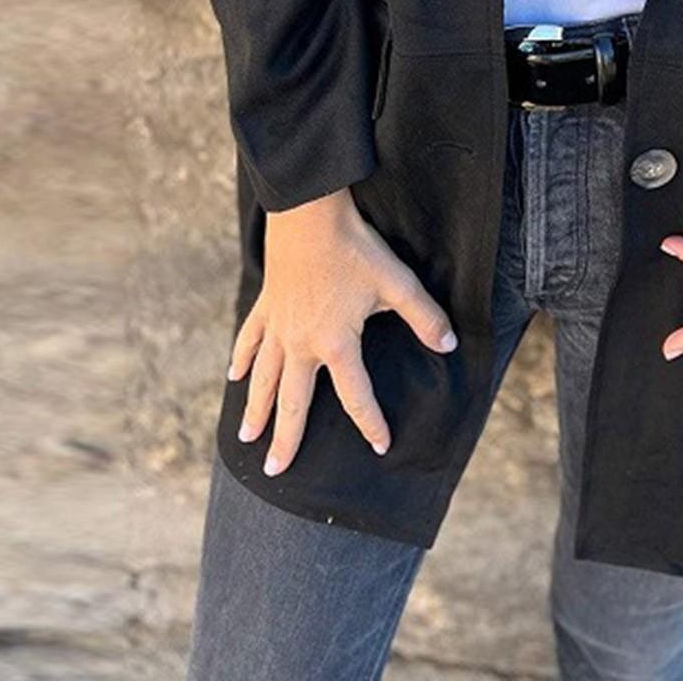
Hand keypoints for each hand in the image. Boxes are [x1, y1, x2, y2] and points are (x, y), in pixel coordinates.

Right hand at [228, 187, 457, 475]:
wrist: (309, 212)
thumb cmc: (355, 246)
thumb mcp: (396, 282)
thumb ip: (424, 316)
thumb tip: (449, 345)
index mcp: (337, 343)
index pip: (357, 395)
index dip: (371, 422)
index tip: (381, 445)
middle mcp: (302, 343)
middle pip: (293, 401)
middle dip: (287, 438)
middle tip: (275, 471)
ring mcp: (279, 326)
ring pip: (263, 378)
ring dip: (255, 409)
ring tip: (246, 438)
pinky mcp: (266, 304)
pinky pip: (250, 340)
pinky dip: (241, 359)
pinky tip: (233, 376)